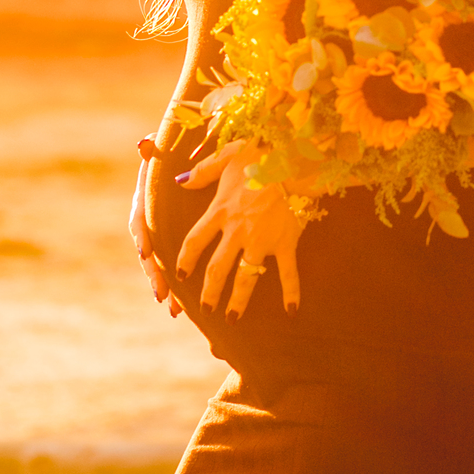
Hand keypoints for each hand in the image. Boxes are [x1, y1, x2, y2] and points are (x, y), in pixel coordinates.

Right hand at [129, 154, 181, 318]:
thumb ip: (155, 150)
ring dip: (165, 286)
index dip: (142, 235)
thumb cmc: (174, 154)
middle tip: (161, 291)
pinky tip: (182, 309)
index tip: (146, 250)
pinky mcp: (173, 244)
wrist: (185, 162)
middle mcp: (149, 221)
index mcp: (146, 200)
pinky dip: (176, 288)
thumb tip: (144, 144)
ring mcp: (160, 235)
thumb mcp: (166, 151)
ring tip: (174, 308)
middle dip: (154, 272)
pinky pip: (172, 267)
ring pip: (158, 265)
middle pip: (148, 250)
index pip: (139, 220)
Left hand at [175, 140, 303, 319]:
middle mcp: (237, 230)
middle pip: (217, 268)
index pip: (194, 241)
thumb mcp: (227, 156)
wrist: (293, 159)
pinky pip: (288, 273)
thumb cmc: (259, 154)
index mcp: (220, 210)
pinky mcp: (285, 243)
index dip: (184, 260)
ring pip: (245, 278)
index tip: (179, 276)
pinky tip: (291, 311)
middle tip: (204, 308)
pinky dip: (291, 292)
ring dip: (237, 301)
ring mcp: (262, 240)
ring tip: (231, 319)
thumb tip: (179, 182)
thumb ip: (202, 171)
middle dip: (208, 291)